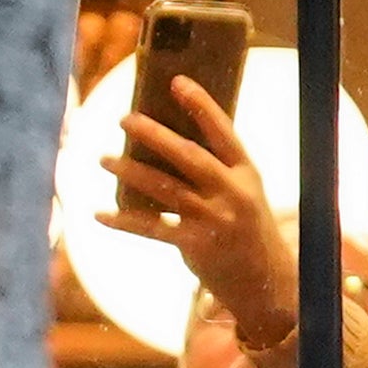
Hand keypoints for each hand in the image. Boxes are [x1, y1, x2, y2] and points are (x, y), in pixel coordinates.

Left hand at [98, 76, 297, 346]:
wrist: (266, 285)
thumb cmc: (247, 231)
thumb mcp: (244, 195)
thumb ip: (215, 170)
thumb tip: (163, 141)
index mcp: (247, 175)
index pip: (224, 133)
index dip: (201, 106)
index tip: (177, 82)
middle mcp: (233, 195)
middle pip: (189, 156)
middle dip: (154, 135)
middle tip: (124, 119)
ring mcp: (215, 221)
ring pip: (165, 188)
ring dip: (130, 171)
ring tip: (104, 159)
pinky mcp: (197, 246)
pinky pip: (153, 228)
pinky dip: (124, 221)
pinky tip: (101, 214)